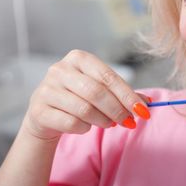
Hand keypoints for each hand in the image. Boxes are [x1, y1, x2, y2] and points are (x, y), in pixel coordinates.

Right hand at [22, 50, 149, 140]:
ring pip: (84, 109)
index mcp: (78, 58)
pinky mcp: (38, 110)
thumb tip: (148, 103)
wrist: (46, 114)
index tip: (143, 111)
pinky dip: (84, 128)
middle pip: (96, 92)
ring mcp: (46, 89)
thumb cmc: (79, 98)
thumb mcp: (100, 90)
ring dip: (103, 121)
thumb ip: (123, 94)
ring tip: (108, 124)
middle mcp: (60, 69)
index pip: (108, 77)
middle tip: (129, 122)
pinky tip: (86, 126)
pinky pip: (70, 123)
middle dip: (117, 110)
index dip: (128, 95)